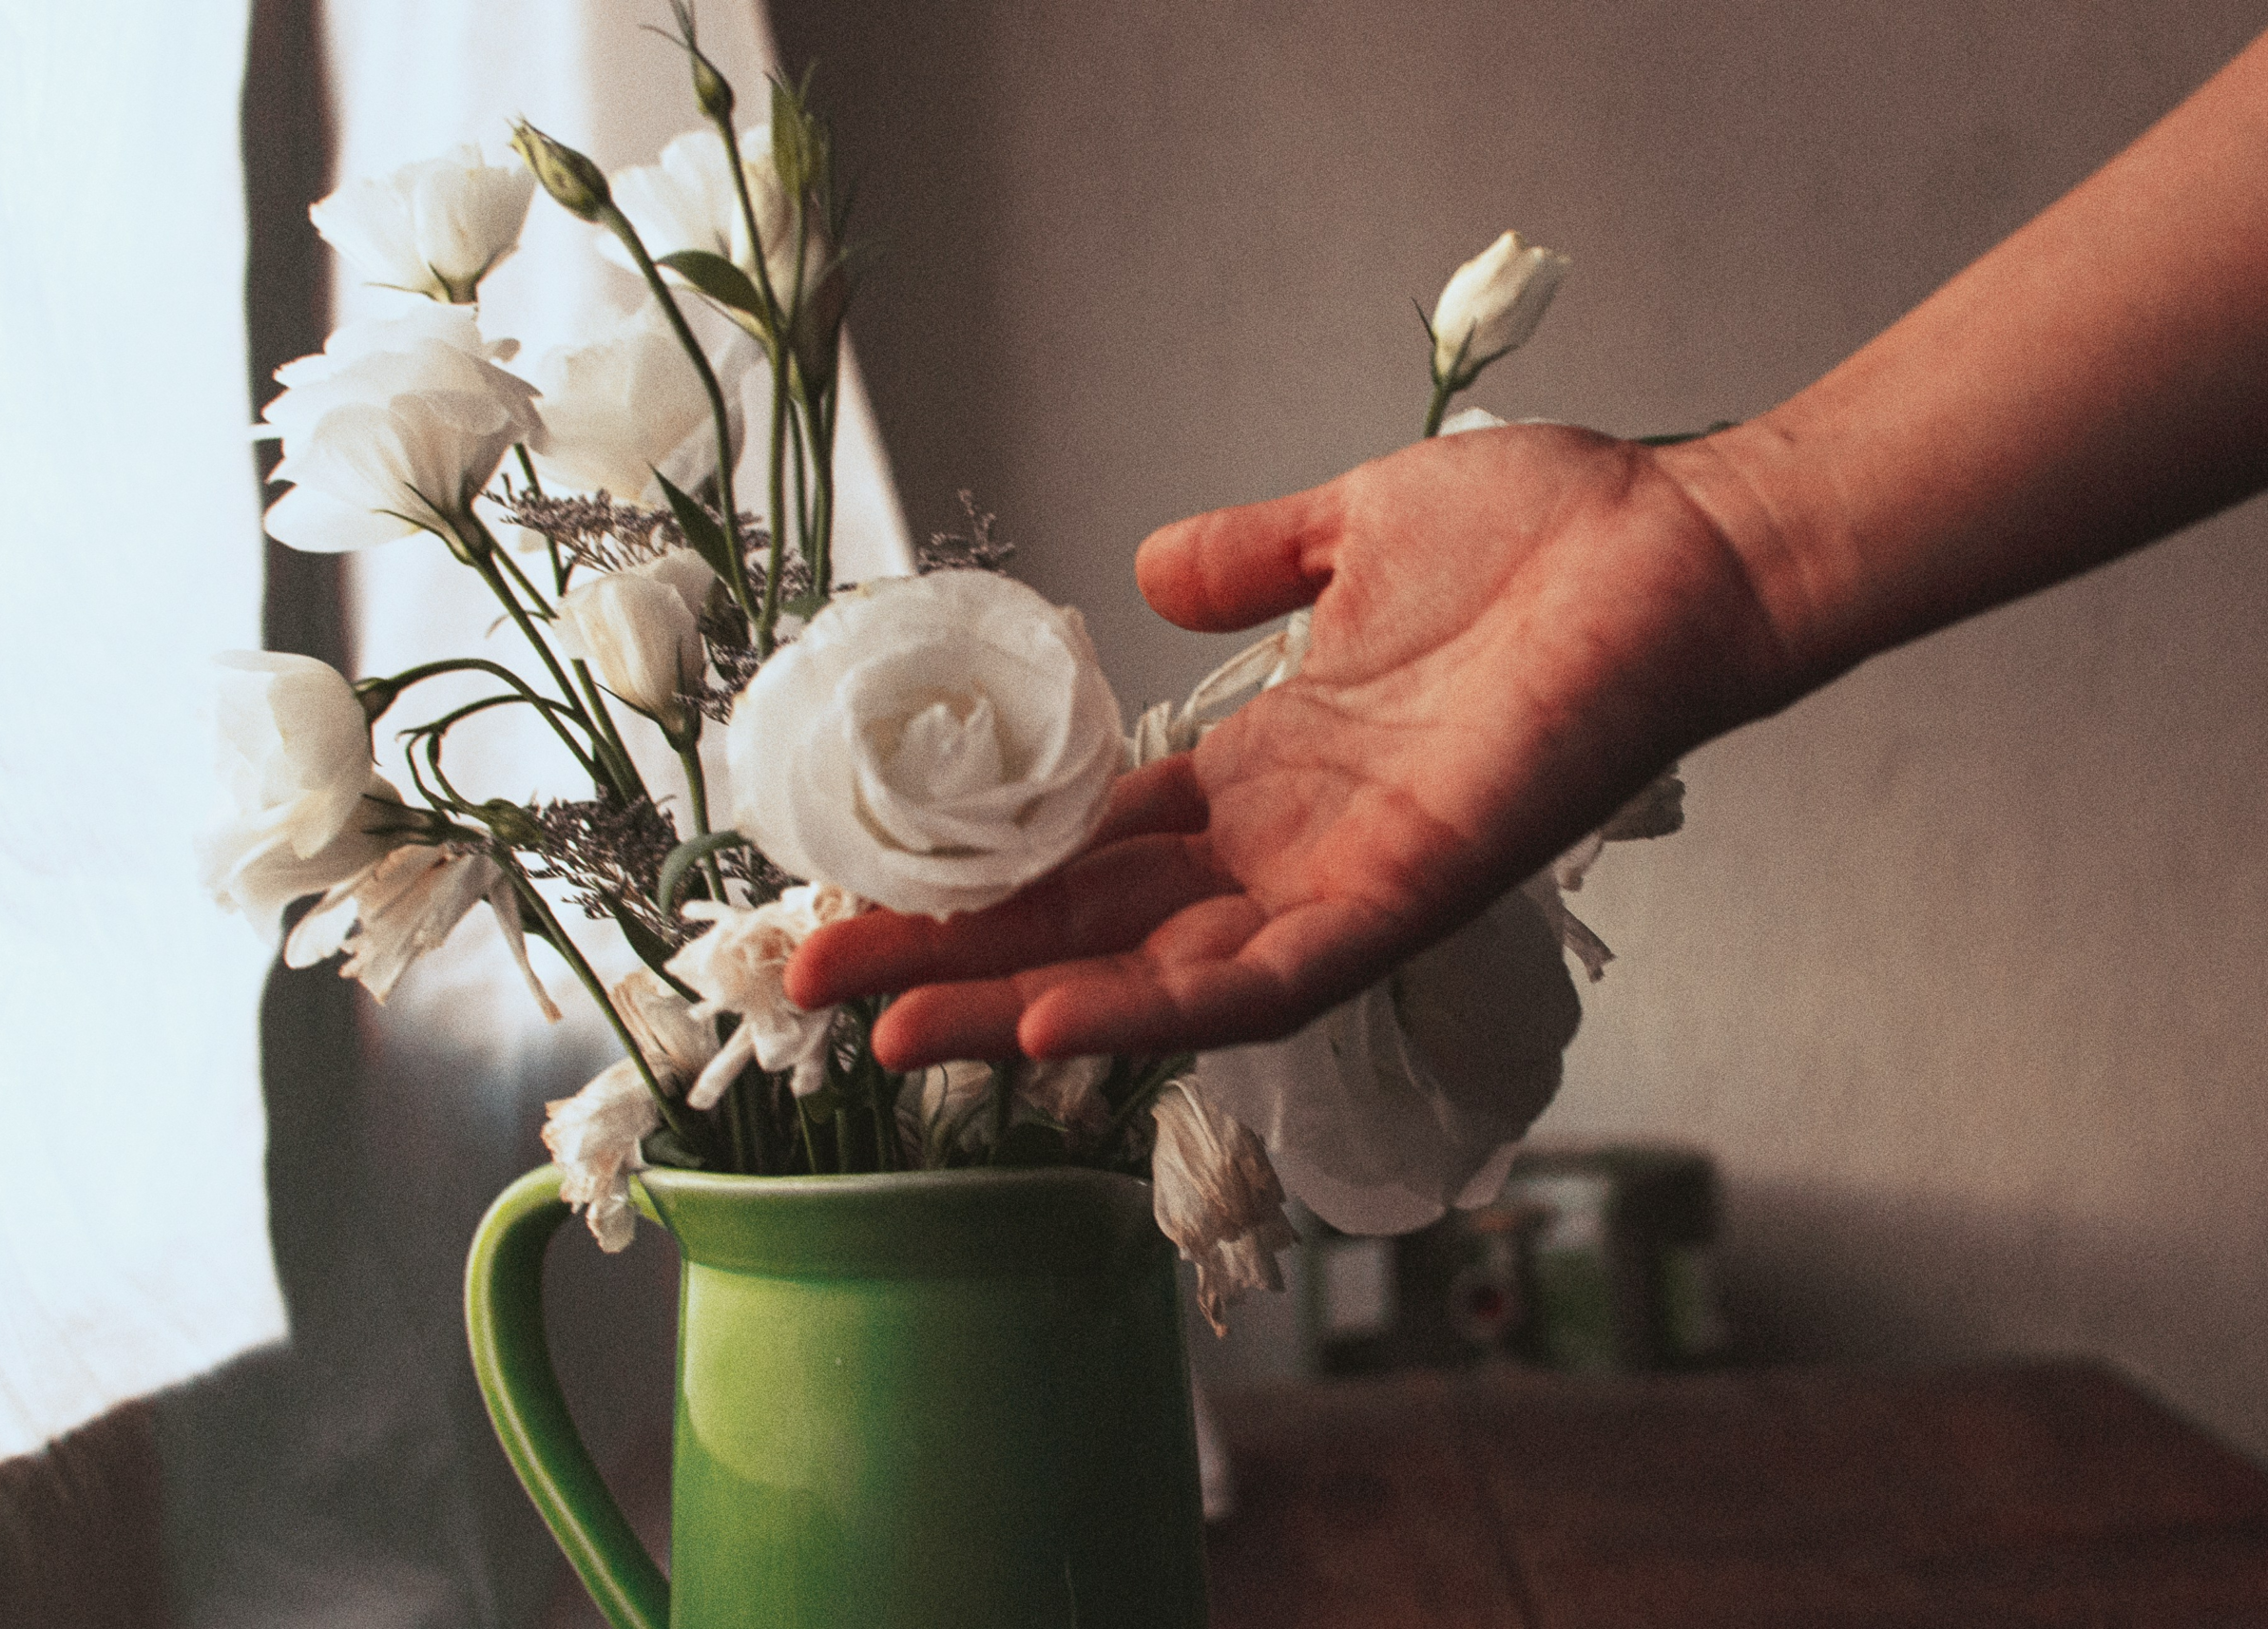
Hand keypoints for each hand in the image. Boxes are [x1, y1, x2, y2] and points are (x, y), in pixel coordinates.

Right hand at [789, 424, 1790, 1066]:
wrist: (1683, 542)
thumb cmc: (1547, 533)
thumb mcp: (1348, 529)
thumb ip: (1248, 559)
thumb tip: (1145, 568)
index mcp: (1262, 766)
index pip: (1087, 846)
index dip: (976, 872)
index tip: (859, 884)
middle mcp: (1286, 842)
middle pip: (1090, 922)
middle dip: (956, 957)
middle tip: (818, 984)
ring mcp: (1343, 877)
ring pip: (1157, 975)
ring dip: (1025, 1003)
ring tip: (899, 1030)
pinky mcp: (1407, 890)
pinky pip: (1267, 976)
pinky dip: (1160, 1005)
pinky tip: (1052, 1020)